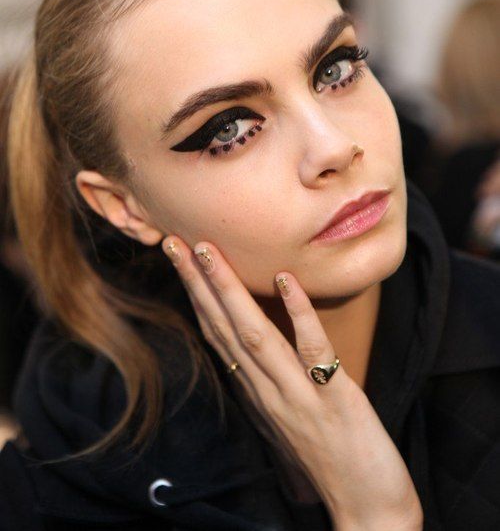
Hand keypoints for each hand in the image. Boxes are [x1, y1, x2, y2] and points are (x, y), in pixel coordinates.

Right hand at [162, 236, 422, 530]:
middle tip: (175, 242)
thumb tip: (257, 341)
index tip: (179, 259)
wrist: (367, 509)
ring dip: (230, 292)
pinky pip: (313, 350)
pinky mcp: (336, 399)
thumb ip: (270, 378)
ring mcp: (299, 395)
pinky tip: (285, 279)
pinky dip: (298, 313)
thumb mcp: (288, 413)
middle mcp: (268, 391)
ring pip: (255, 336)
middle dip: (198, 284)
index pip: (216, 336)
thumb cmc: (330, 457)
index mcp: (257, 392)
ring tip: (210, 252)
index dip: (196, 296)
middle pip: (224, 329)